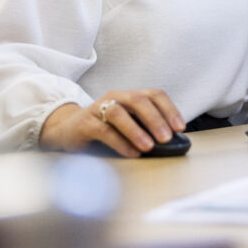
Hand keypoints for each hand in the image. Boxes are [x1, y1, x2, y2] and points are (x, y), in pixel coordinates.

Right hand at [39, 89, 185, 157]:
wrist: (68, 131)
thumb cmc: (104, 130)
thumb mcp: (128, 127)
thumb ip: (146, 130)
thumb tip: (172, 144)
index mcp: (130, 96)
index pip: (154, 95)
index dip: (169, 109)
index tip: (180, 127)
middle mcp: (115, 97)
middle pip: (138, 100)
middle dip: (155, 118)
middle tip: (167, 138)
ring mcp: (98, 108)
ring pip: (118, 112)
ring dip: (136, 130)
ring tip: (149, 146)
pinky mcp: (84, 123)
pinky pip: (103, 130)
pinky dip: (120, 142)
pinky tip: (132, 153)